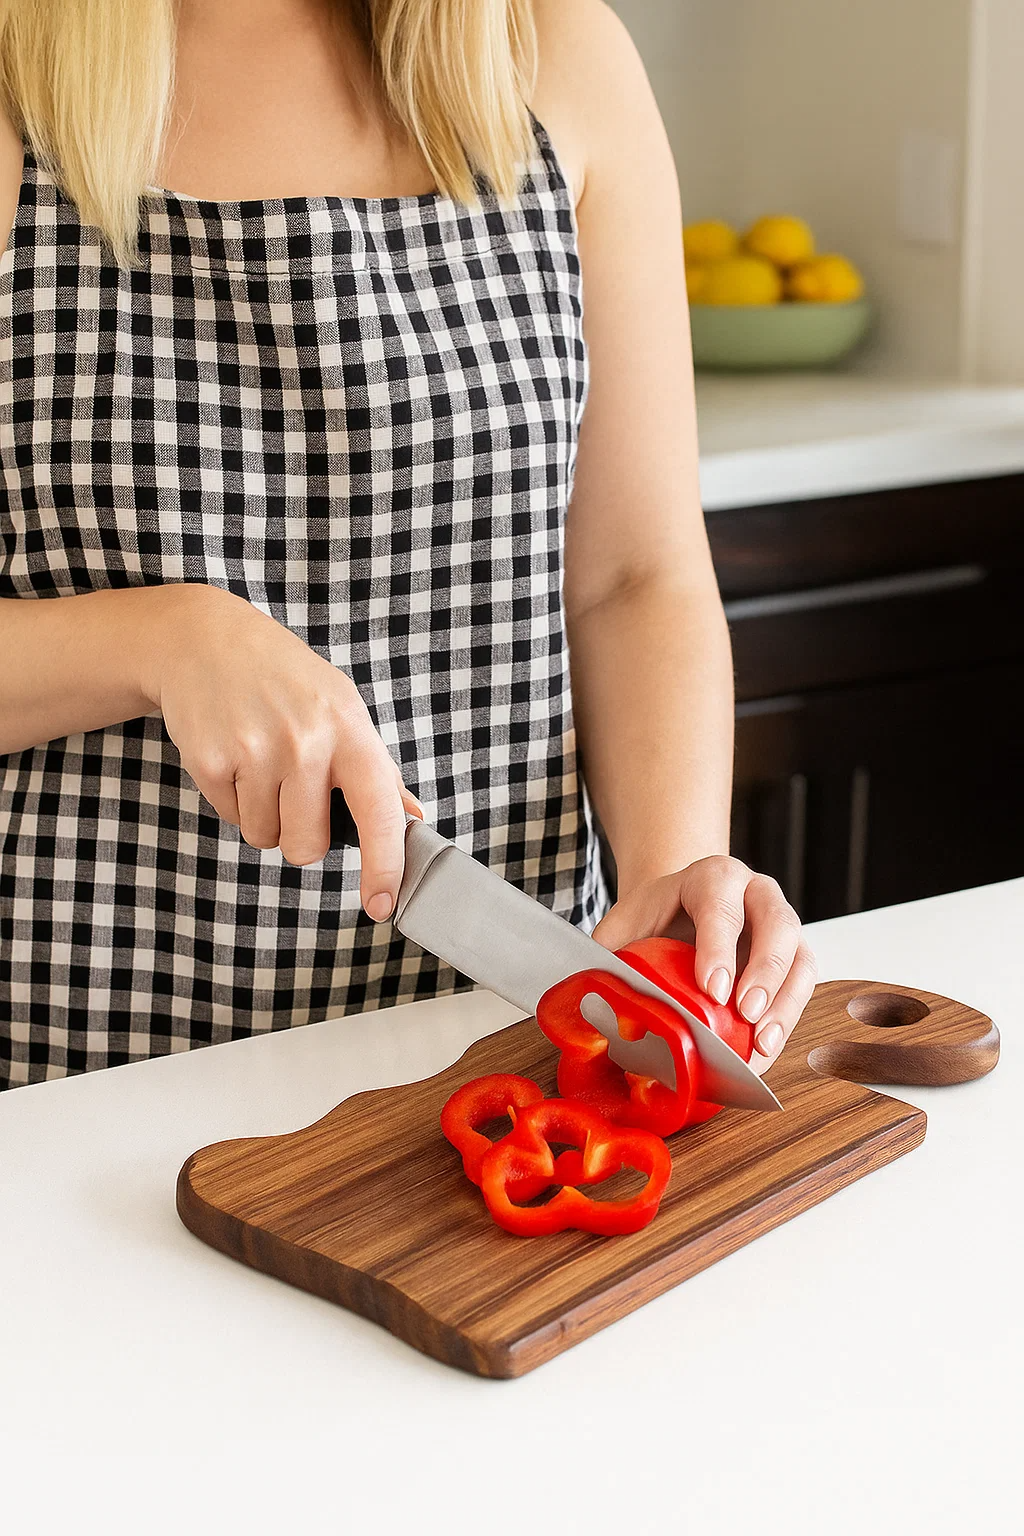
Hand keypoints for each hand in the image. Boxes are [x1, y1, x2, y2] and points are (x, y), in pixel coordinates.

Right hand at [140, 584, 419, 917]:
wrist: (206, 640)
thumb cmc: (284, 680)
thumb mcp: (341, 707)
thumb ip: (376, 770)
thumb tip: (413, 818)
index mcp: (350, 729)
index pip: (379, 811)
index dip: (384, 864)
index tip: (382, 903)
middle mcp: (306, 740)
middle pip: (308, 846)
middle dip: (300, 834)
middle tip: (292, 789)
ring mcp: (256, 749)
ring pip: (266, 837)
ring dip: (263, 814)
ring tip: (260, 761)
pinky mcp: (210, 759)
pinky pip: (230, 817)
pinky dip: (232, 798)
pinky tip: (233, 755)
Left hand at [591, 855, 816, 1069]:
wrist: (677, 912)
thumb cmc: (652, 920)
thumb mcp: (625, 926)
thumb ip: (610, 955)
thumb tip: (592, 1001)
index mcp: (712, 877)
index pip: (721, 905)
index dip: (719, 946)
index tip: (712, 989)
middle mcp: (756, 892)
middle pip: (777, 923)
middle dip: (765, 971)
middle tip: (745, 1014)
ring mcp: (782, 923)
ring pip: (800, 956)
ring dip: (785, 1002)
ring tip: (763, 1043)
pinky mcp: (794, 957)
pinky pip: (802, 985)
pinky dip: (788, 1018)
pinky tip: (765, 1050)